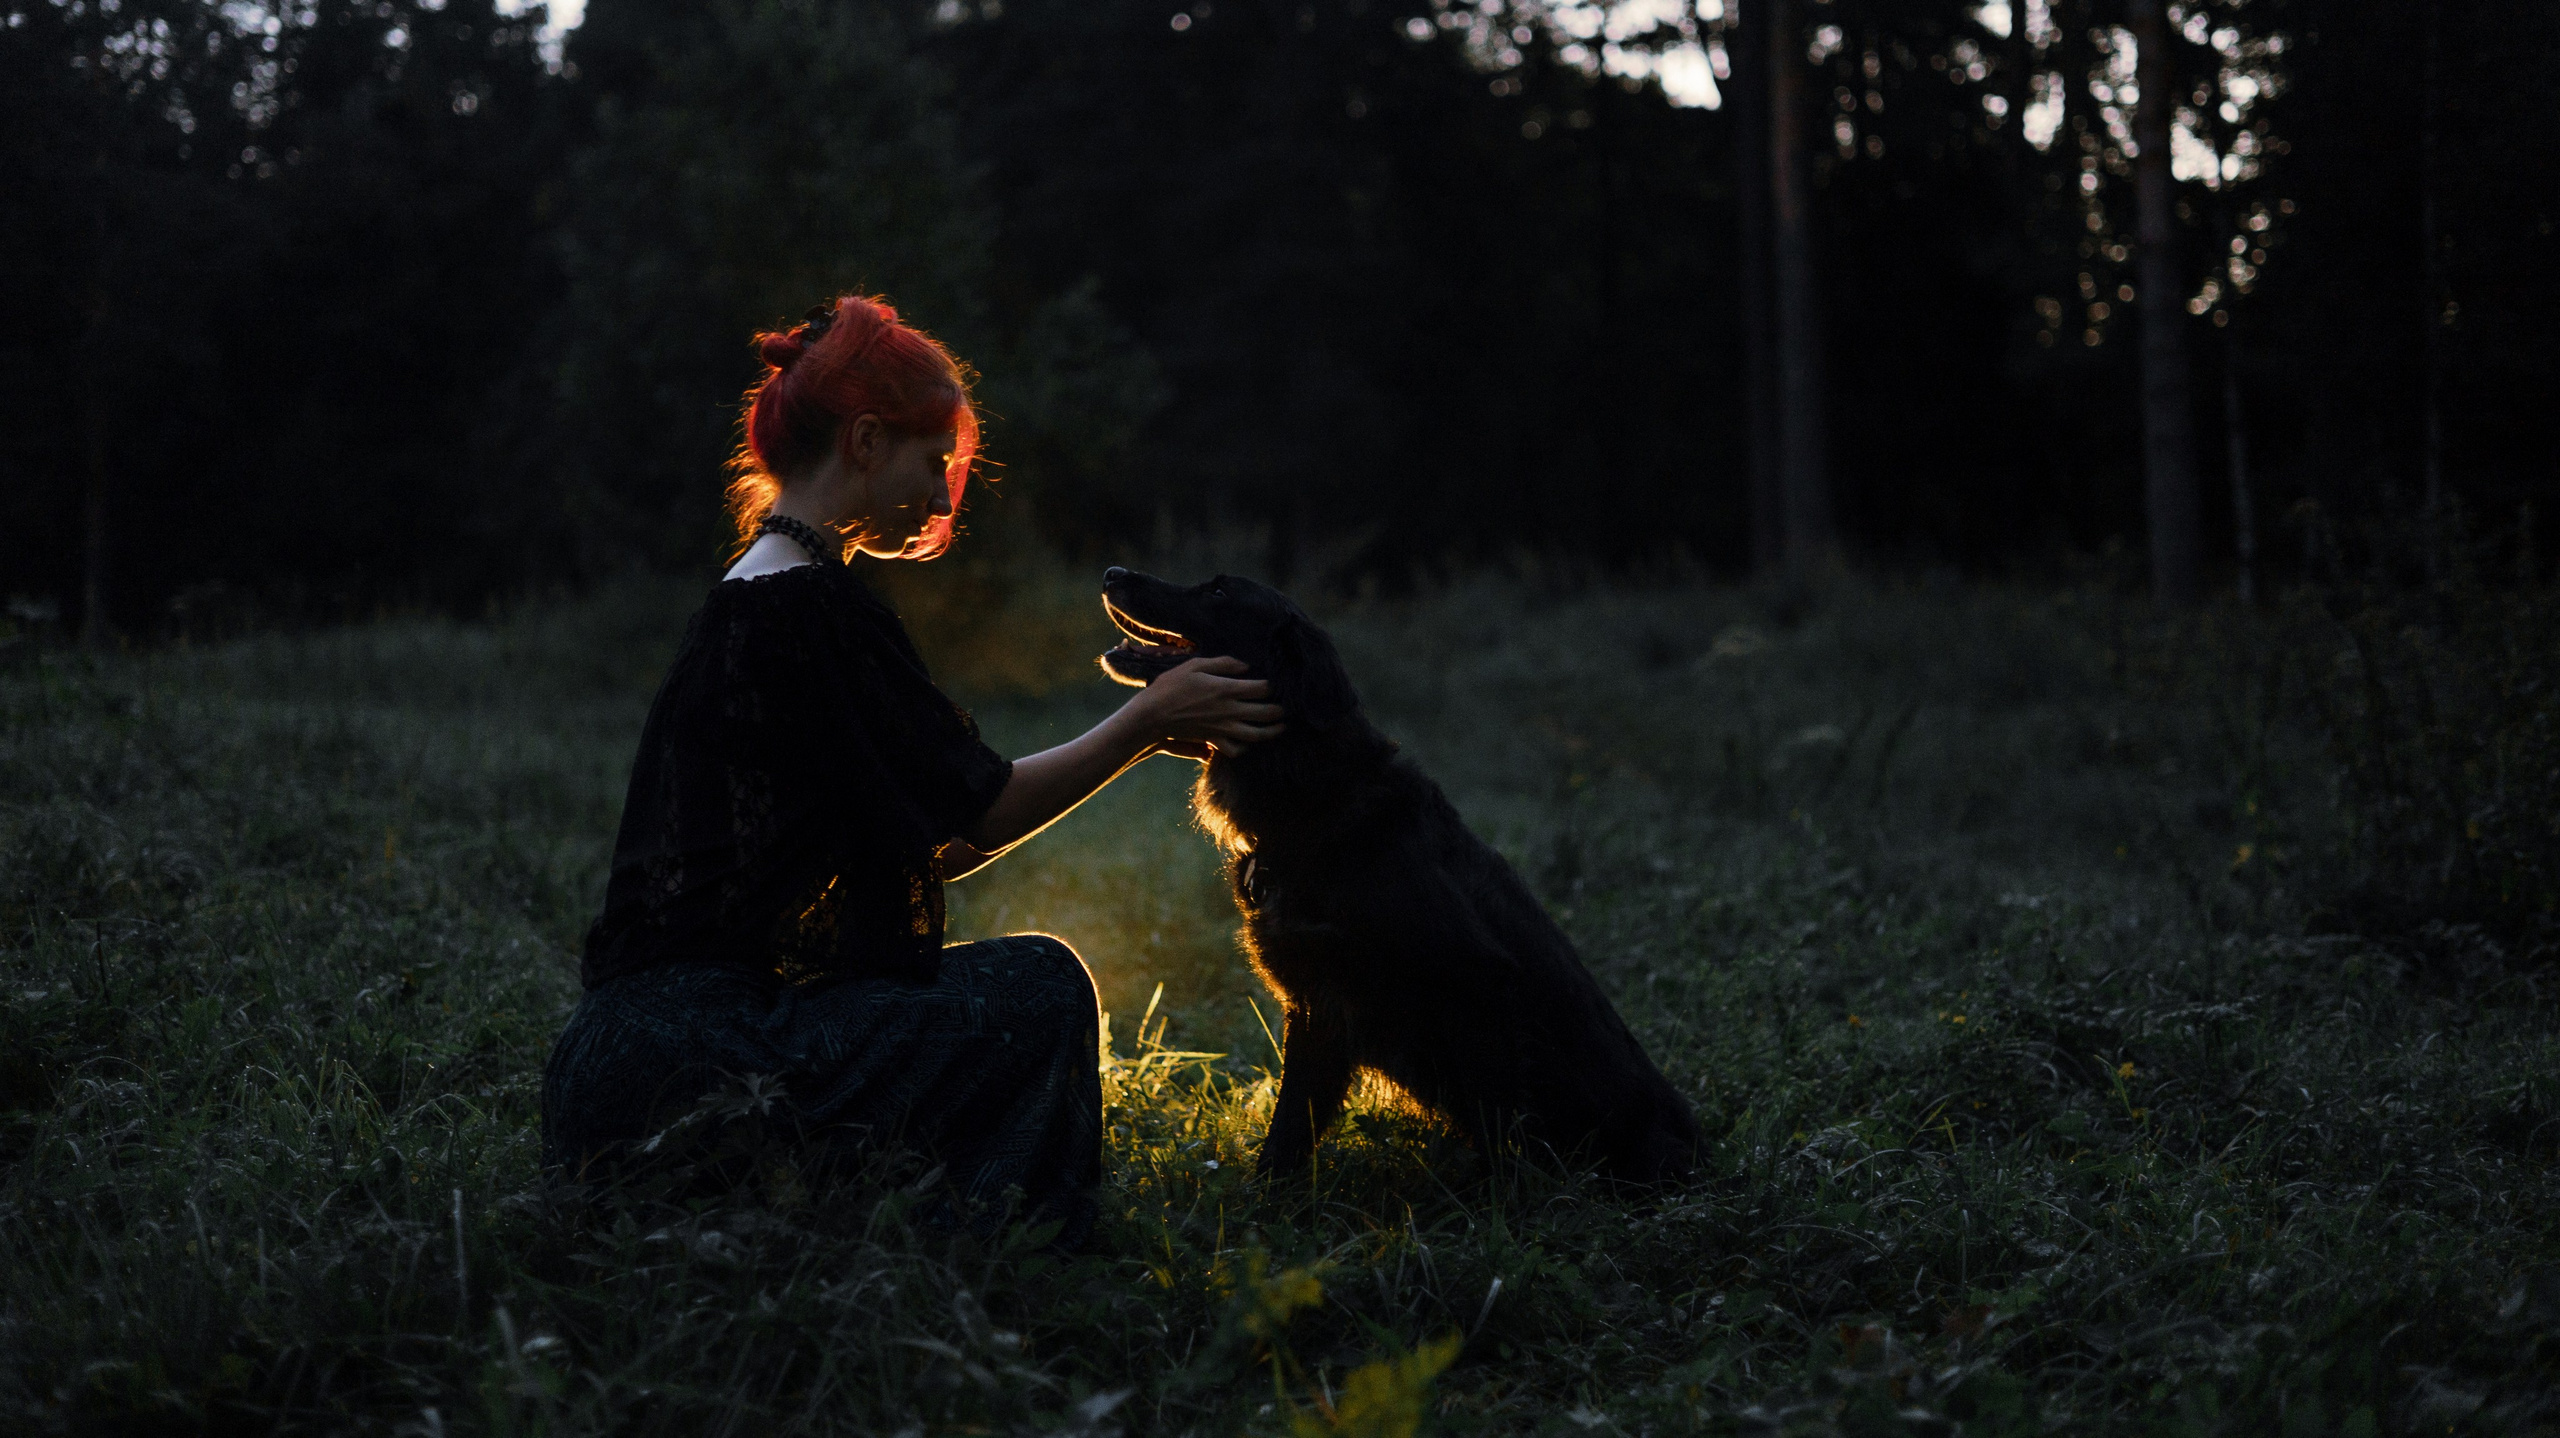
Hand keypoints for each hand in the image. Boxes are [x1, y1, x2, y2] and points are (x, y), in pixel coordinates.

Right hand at [1120, 656, 1284, 755]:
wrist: (1152, 716)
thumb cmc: (1171, 686)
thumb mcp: (1195, 665)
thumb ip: (1223, 664)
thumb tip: (1246, 666)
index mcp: (1226, 689)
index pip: (1261, 688)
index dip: (1274, 686)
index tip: (1278, 683)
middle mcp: (1229, 711)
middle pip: (1266, 713)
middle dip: (1281, 710)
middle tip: (1289, 707)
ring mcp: (1223, 728)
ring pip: (1257, 734)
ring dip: (1273, 731)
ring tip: (1282, 727)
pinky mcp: (1214, 741)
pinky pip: (1236, 749)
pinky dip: (1246, 746)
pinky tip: (1249, 741)